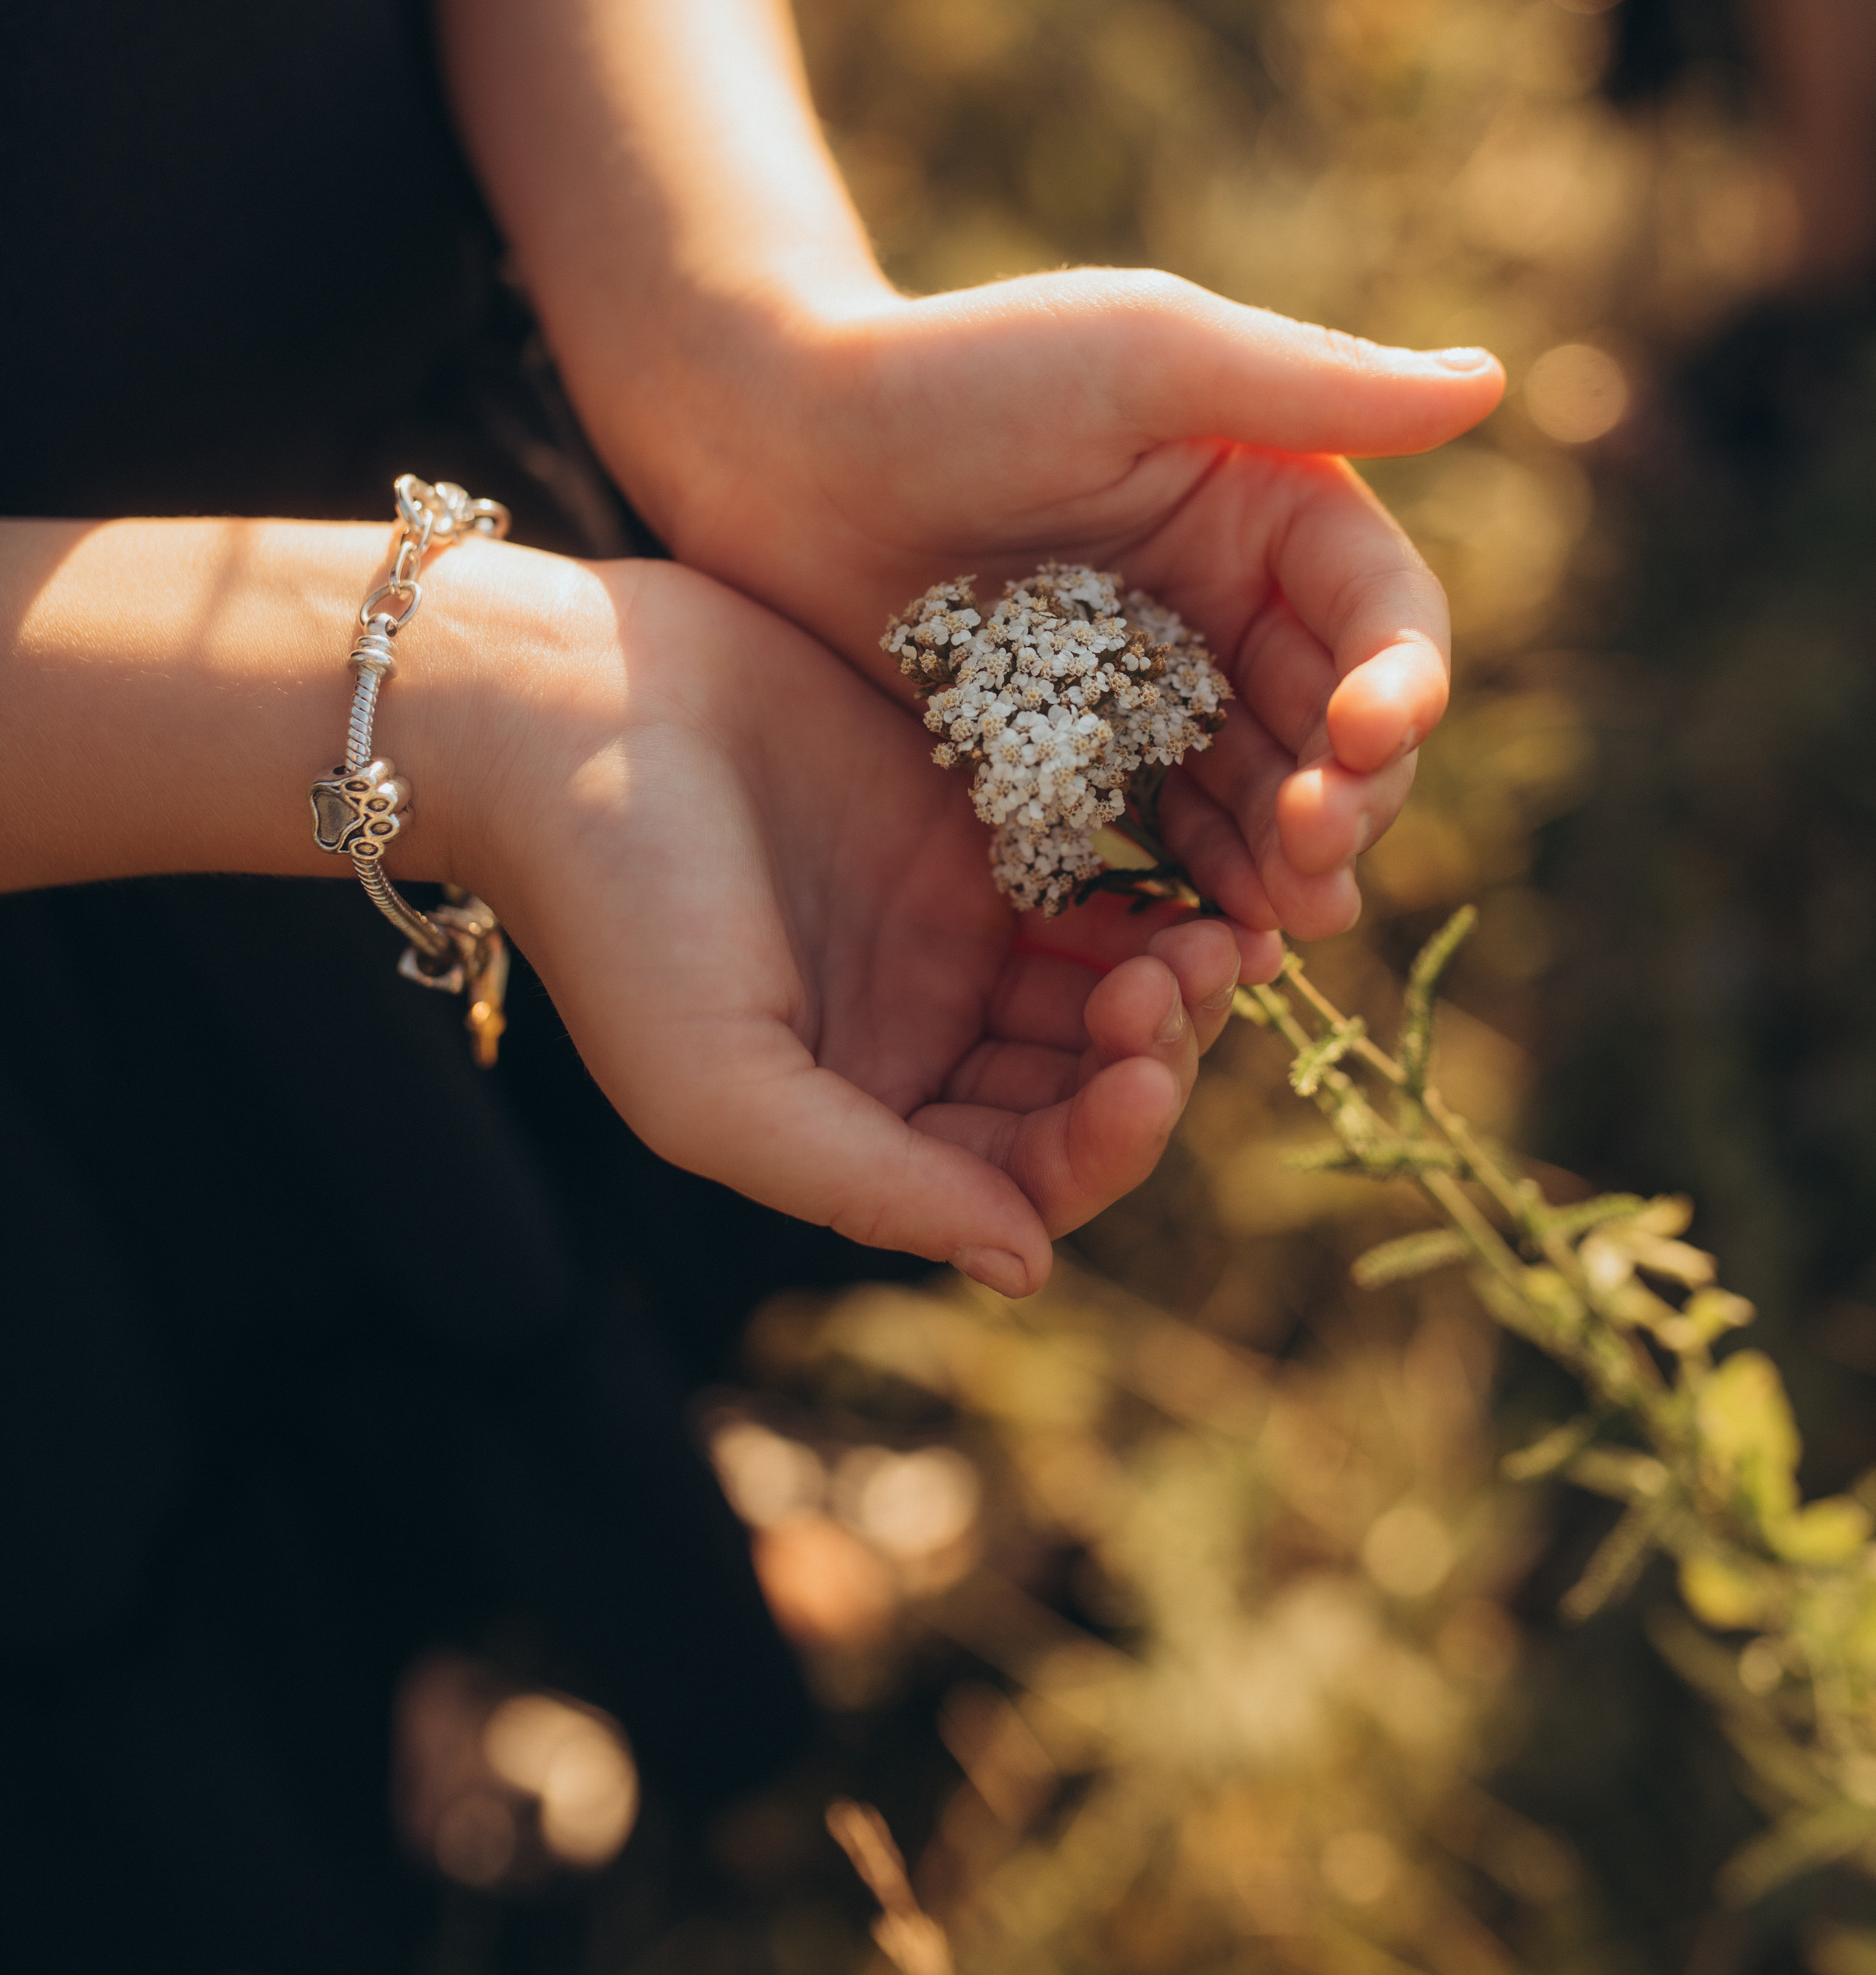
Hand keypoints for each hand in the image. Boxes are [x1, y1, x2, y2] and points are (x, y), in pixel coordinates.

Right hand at [453, 549, 1272, 1294]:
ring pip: (1108, 993)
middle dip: (1152, 1060)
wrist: (566, 706)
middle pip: (1084, 1093)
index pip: (1021, 1179)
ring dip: (1172, 984)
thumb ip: (870, 1183)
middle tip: (1184, 985)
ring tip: (1211, 938)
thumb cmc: (616, 908)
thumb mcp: (717, 1084)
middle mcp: (921, 1043)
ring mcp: (955, 935)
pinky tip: (1203, 883)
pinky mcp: (976, 827)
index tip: (1142, 1079)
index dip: (1101, 1150)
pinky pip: (1099, 884)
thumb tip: (1027, 1268)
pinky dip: (1157, 897)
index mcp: (859, 1122)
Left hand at [625, 273, 1503, 940]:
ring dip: (1289, 863)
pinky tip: (1201, 939)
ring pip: (1266, 799)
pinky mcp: (1077, 755)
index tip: (1368, 739)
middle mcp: (1234, 601)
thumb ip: (1310, 384)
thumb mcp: (1140, 354)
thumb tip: (1490, 384)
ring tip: (1281, 926)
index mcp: (1273, 503)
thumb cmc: (956, 368)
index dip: (1399, 684)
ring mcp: (1157, 687)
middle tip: (1319, 859)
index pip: (1384, 614)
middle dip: (1350, 797)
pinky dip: (1195, 888)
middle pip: (1342, 728)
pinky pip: (1163, 838)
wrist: (772, 438)